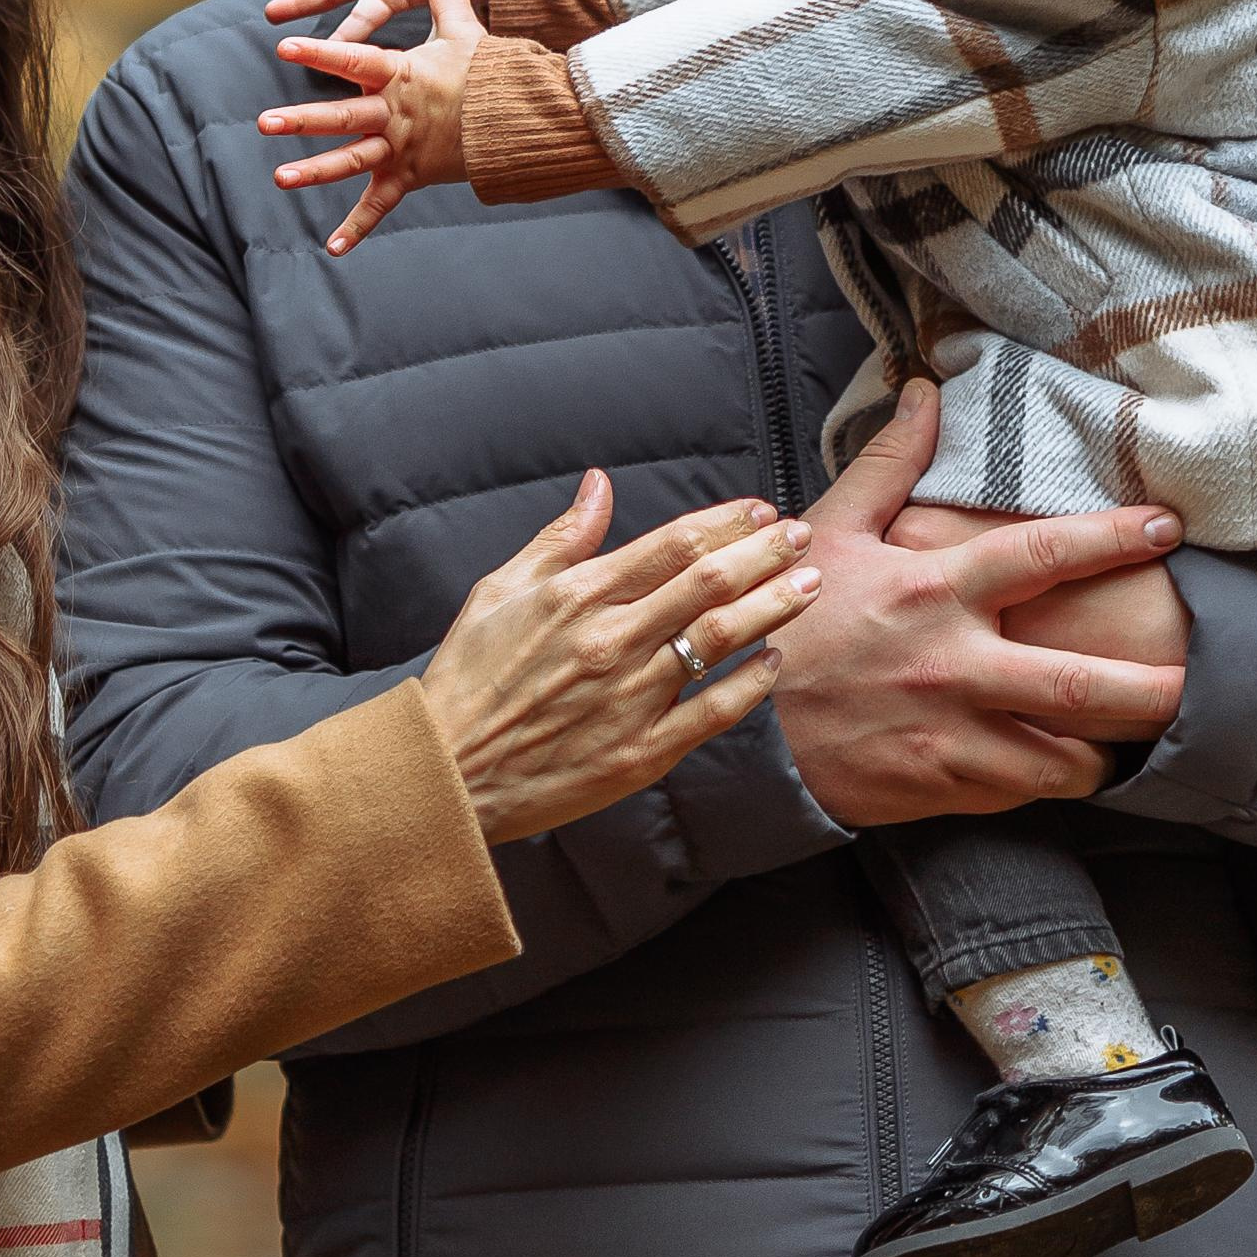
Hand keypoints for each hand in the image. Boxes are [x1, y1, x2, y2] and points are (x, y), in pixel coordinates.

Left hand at [261, 0, 481, 252]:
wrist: (523, 120)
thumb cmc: (491, 72)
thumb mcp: (466, 30)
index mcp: (401, 75)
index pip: (354, 60)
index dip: (319, 54)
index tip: (285, 47)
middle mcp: (395, 114)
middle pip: (343, 117)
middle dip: (301, 120)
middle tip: (263, 122)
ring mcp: (401, 148)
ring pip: (352, 160)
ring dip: (315, 171)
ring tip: (280, 178)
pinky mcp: (410, 177)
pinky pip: (380, 205)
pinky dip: (357, 228)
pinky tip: (331, 248)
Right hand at [421, 476, 823, 844]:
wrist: (447, 772)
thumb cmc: (468, 678)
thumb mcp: (499, 591)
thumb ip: (558, 537)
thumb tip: (599, 483)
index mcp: (578, 595)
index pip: (671, 545)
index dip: (724, 522)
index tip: (760, 509)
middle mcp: (612, 640)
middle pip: (708, 583)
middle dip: (764, 553)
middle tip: (801, 536)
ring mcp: (630, 698)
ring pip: (720, 639)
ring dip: (771, 607)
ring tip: (809, 585)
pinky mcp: (641, 752)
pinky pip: (712, 713)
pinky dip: (750, 685)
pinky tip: (775, 662)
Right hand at [770, 383, 1188, 824]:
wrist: (737, 728)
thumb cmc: (789, 622)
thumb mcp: (829, 531)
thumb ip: (889, 465)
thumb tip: (924, 391)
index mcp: (935, 592)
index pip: (1042, 555)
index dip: (1112, 538)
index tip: (1167, 528)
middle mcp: (953, 665)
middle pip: (1081, 685)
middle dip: (1152, 691)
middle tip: (1196, 684)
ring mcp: (949, 735)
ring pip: (1062, 759)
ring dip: (1104, 753)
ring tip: (1132, 742)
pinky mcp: (938, 787)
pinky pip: (1017, 793)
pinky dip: (1045, 782)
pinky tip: (1058, 768)